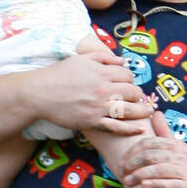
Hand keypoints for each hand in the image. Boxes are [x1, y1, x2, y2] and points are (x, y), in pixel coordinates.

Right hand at [33, 50, 153, 135]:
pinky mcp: (93, 122)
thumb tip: (123, 61)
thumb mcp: (81, 59)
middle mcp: (103, 89)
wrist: (40, 93)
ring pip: (129, 110)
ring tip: (146, 112)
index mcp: (102, 72)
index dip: (130, 79)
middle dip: (136, 94)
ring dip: (141, 111)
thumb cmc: (59, 74)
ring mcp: (99, 107)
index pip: (127, 75)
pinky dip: (130, 129)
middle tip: (136, 98)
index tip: (128, 84)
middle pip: (132, 91)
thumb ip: (104, 58)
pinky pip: (117, 127)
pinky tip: (139, 129)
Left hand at [121, 110, 186, 187]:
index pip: (152, 142)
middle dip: (134, 162)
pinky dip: (157, 184)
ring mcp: (186, 172)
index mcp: (177, 146)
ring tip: (128, 181)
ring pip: (160, 169)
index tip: (122, 159)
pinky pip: (171, 185)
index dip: (134, 150)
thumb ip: (166, 133)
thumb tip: (155, 112)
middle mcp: (182, 156)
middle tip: (122, 170)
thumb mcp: (180, 149)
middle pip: (153, 154)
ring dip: (141, 174)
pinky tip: (144, 186)